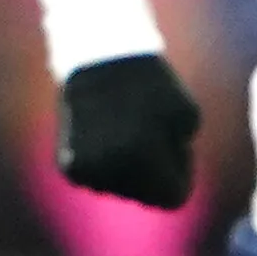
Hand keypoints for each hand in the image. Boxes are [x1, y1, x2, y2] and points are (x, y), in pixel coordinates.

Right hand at [57, 53, 199, 207]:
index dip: (182, 171)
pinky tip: (106, 134)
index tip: (176, 142)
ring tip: (125, 126)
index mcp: (141, 158)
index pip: (173, 198)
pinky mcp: (68, 166)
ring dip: (129, 167)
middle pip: (146, 197)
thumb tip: (160, 183)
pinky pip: (99, 180)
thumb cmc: (151, 84)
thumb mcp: (188, 115)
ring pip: (120, 189)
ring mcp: (85, 171)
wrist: (98, 57)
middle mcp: (109, 171)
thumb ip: (182, 155)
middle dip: (155, 170)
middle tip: (149, 128)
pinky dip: (106, 164)